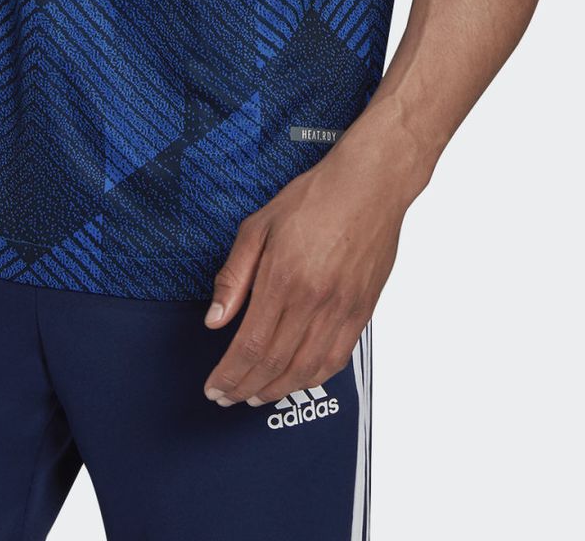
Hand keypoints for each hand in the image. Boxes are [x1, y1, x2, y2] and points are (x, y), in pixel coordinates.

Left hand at [201, 133, 416, 406]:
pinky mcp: (361, 312)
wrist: (369, 186)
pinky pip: (336, 359)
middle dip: (246, 387)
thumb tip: (215, 319)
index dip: (229, 374)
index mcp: (284, 278)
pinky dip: (313, 377)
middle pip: (275, 364)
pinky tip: (296, 380)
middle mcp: (314, 301)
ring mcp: (342, 310)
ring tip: (255, 396)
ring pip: (306, 369)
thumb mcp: (259, 225)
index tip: (215, 386)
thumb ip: (234, 275)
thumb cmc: (314, 198)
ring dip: (277, 390)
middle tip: (227, 397)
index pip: (251, 345)